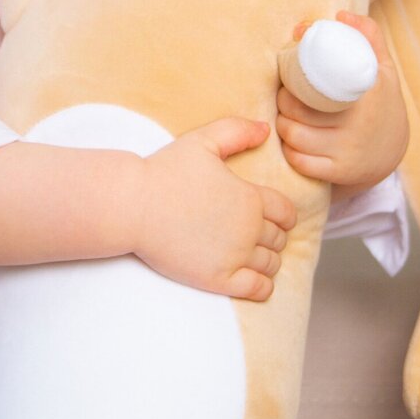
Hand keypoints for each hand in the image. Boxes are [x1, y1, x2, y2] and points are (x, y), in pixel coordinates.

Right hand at [132, 117, 297, 300]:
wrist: (132, 206)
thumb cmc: (165, 171)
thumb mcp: (204, 140)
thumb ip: (238, 131)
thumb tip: (266, 129)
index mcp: (251, 198)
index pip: (287, 213)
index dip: (283, 214)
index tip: (273, 215)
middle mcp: (249, 229)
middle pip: (279, 239)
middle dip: (272, 236)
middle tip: (254, 232)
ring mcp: (235, 257)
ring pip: (271, 264)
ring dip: (267, 259)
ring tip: (252, 254)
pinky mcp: (218, 279)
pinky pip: (258, 289)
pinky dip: (263, 286)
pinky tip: (252, 277)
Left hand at [275, 11, 408, 198]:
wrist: (393, 150)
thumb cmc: (381, 102)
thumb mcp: (383, 68)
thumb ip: (367, 36)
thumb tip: (340, 15)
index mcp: (367, 92)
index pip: (315, 82)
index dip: (291, 77)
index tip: (289, 72)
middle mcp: (357, 124)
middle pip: (297, 109)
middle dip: (283, 100)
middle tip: (284, 94)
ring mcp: (347, 150)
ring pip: (293, 135)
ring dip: (282, 124)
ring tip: (287, 115)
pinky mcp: (338, 172)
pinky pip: (299, 161)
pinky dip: (289, 150)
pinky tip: (293, 140)